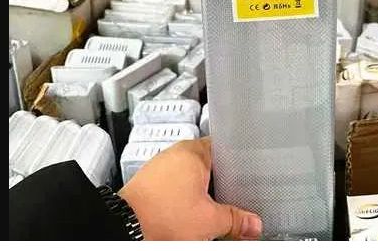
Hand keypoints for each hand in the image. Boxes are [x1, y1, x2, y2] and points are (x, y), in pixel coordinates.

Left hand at [118, 137, 262, 240]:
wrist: (124, 228)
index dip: (239, 163)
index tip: (249, 176)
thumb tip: (253, 224)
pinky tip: (191, 213)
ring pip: (191, 176)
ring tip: (213, 210)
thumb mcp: (209, 221)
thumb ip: (235, 220)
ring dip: (203, 192)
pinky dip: (185, 197)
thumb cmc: (161, 216)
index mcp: (194, 152)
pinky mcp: (149, 183)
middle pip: (209, 165)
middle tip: (234, 201)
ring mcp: (160, 168)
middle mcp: (175, 154)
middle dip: (222, 184)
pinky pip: (175, 185)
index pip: (225, 147)